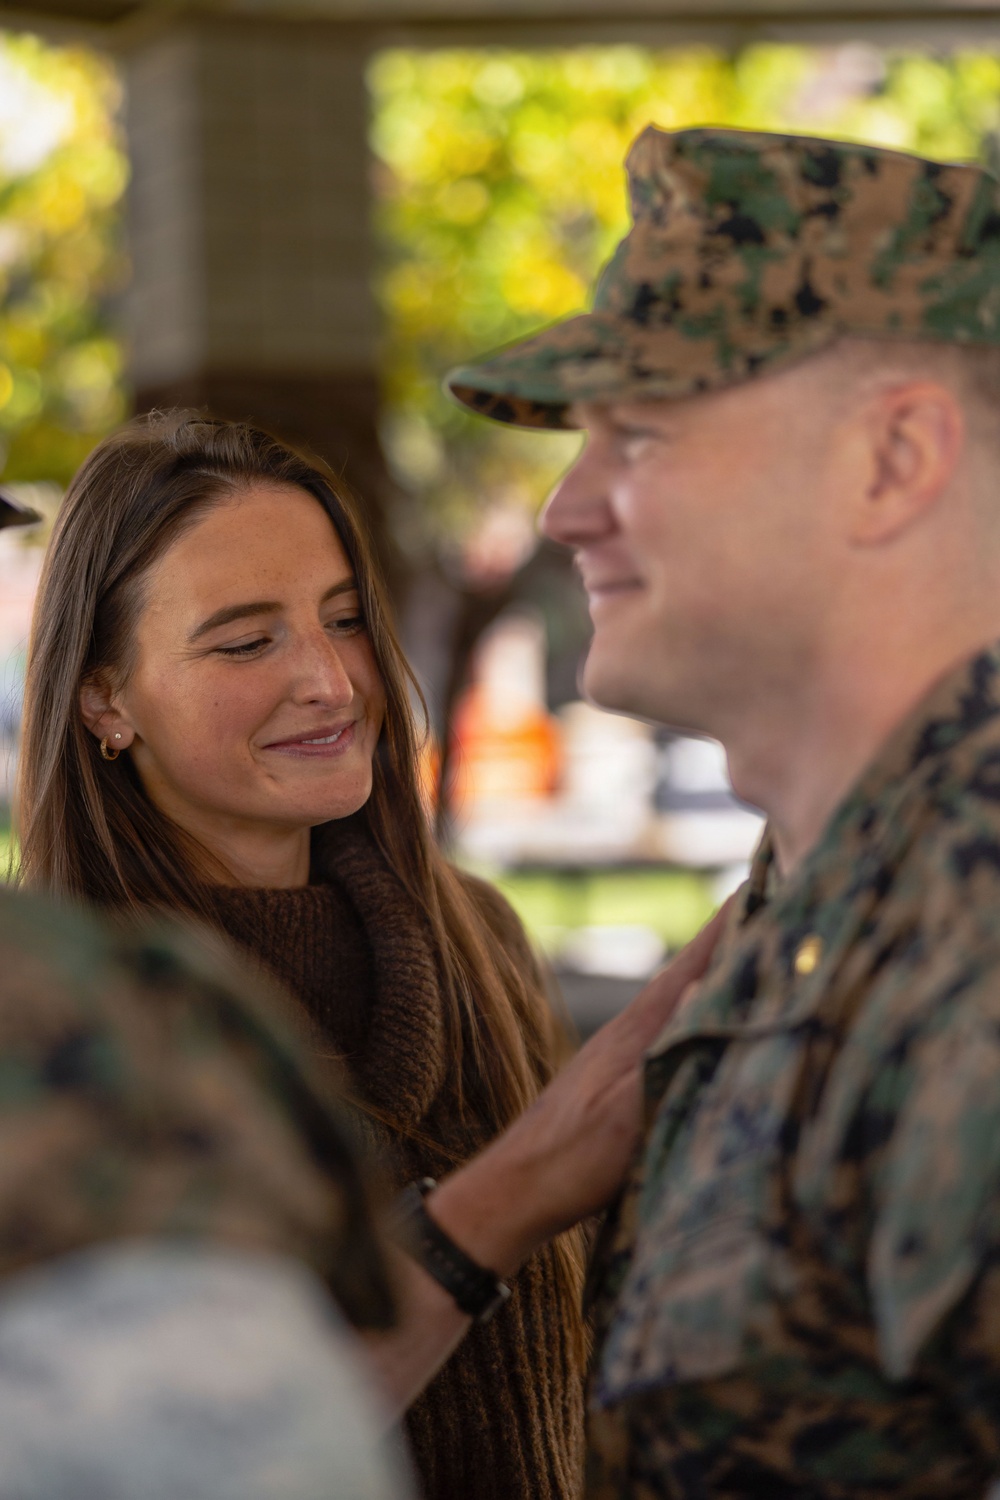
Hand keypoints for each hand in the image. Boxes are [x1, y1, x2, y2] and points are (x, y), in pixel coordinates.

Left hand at [430, 904, 727, 1274]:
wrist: (516, 1190)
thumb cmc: (574, 1155)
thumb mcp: (630, 1110)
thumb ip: (669, 1057)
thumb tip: (708, 998)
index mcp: (637, 1030)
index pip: (691, 964)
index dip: (726, 927)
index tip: (759, 883)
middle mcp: (628, 1031)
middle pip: (687, 975)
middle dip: (728, 944)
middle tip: (768, 910)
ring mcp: (618, 1055)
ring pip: (677, 1004)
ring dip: (711, 978)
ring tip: (746, 960)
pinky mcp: (613, 1082)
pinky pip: (667, 1033)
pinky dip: (694, 1016)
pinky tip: (701, 1028)